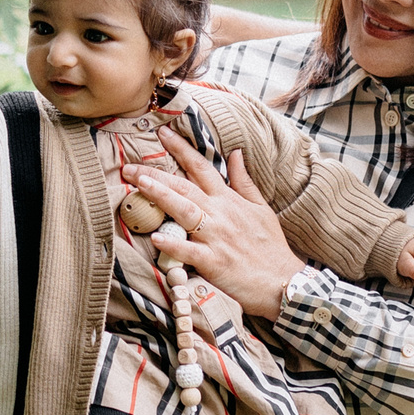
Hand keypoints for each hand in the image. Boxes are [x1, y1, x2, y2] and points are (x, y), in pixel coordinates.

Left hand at [120, 129, 307, 321]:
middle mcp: (219, 214)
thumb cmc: (270, 247)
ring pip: (184, 211)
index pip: (201, 167)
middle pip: (184, 187)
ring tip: (140, 185)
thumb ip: (244, 181)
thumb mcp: (261, 207)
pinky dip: (173, 245)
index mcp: (228, 200)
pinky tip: (155, 237)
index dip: (181, 149)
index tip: (162, 133)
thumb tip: (236, 152)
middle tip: (130, 166)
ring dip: (161, 196)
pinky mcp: (214, 262)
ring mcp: (216, 237)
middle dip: (156, 174)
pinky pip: (189, 251)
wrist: (283, 281)